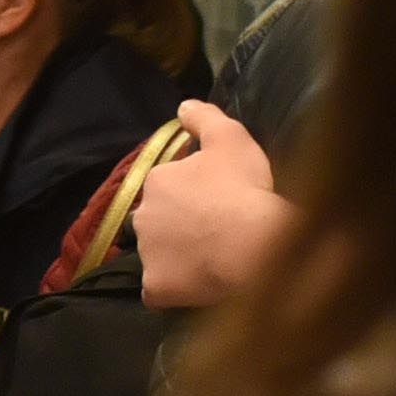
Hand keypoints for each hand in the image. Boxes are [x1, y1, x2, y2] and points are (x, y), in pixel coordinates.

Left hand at [131, 103, 290, 310]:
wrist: (252, 245)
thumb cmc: (242, 188)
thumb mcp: (229, 137)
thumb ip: (203, 117)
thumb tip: (183, 106)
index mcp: (158, 181)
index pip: (169, 186)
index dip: (195, 193)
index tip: (220, 199)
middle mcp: (142, 216)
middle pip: (159, 220)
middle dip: (180, 224)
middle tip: (216, 230)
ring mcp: (147, 256)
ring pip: (158, 255)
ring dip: (177, 256)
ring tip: (212, 258)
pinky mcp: (156, 289)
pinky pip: (160, 290)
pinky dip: (174, 288)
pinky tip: (198, 285)